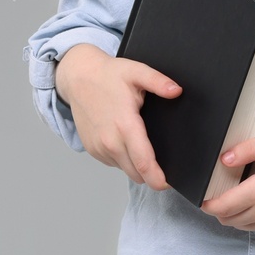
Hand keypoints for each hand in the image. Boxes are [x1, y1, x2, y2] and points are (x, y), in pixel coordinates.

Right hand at [53, 45, 179, 186]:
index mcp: (125, 125)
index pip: (144, 164)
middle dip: (151, 174)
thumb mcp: (136, 71)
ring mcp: (99, 147)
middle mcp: (110, 141)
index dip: (158, 179)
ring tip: (141, 145)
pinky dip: (123, 158)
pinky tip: (125, 140)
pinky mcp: (92, 149)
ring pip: (125, 169)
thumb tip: (176, 90)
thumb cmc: (108, 75)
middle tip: (162, 163)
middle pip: (137, 174)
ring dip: (136, 166)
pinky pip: (114, 163)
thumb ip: (158, 81)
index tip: (169, 183)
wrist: (78, 77)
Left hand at [201, 132, 254, 231]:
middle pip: (227, 219)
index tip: (202, 195)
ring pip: (241, 225)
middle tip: (219, 190)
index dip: (206, 203)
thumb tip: (223, 160)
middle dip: (218, 208)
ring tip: (238, 194)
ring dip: (233, 214)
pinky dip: (250, 217)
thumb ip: (247, 149)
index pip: (222, 207)